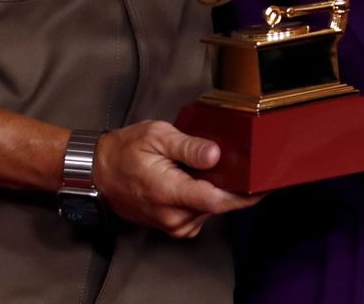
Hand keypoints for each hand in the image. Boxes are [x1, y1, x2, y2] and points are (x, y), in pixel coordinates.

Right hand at [90, 121, 258, 237]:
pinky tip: (197, 181)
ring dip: (217, 190)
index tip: (263, 184)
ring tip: (206, 166)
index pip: (217, 200)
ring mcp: (173, 225)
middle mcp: (173, 215)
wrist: (100, 173)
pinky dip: (206, 199)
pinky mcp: (174, 227)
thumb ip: (188, 146)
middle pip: (219, 205)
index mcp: (169, 191)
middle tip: (238, 162)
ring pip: (212, 210)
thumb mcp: (157, 136)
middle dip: (233, 186)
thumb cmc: (126, 151)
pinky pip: (202, 214)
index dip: (245, 194)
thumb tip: (216, 155)